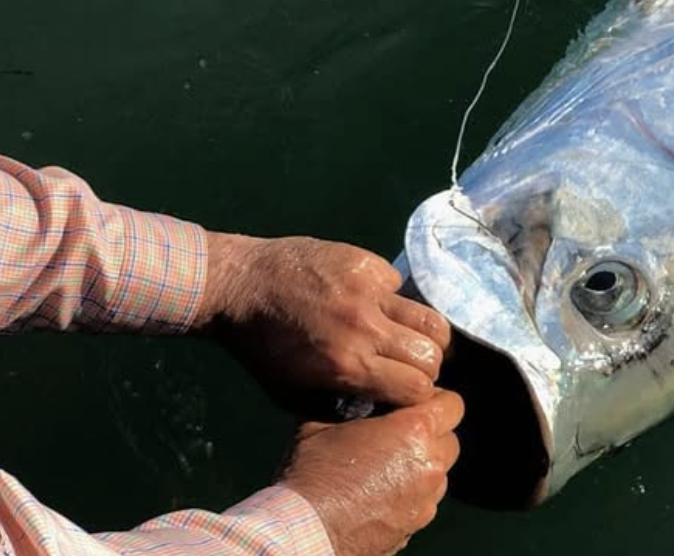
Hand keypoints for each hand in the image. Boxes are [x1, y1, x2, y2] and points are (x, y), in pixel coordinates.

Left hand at [197, 232, 449, 411]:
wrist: (241, 286)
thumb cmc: (262, 349)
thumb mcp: (292, 395)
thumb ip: (338, 407)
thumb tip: (377, 410)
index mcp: (347, 366)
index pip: (417, 388)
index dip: (417, 395)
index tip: (407, 392)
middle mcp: (365, 328)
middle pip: (432, 354)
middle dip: (427, 367)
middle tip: (412, 367)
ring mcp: (369, 290)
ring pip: (430, 318)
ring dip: (426, 335)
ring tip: (411, 338)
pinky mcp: (367, 262)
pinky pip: (399, 287)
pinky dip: (393, 300)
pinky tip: (373, 304)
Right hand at [282, 390, 464, 555]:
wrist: (304, 531)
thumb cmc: (312, 474)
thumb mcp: (324, 422)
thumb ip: (353, 405)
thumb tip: (354, 394)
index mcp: (415, 430)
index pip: (453, 404)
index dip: (434, 400)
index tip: (411, 405)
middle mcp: (430, 464)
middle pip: (450, 439)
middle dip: (431, 434)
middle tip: (399, 434)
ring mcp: (426, 499)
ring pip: (440, 472)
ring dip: (423, 465)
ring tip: (388, 467)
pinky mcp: (416, 525)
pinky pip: (425, 501)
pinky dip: (413, 494)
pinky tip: (382, 494)